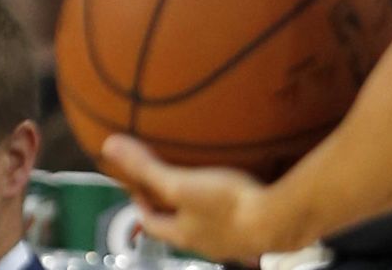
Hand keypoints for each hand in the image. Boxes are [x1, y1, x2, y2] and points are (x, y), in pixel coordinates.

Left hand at [100, 135, 297, 262]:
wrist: (282, 222)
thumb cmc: (228, 205)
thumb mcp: (180, 184)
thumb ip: (146, 167)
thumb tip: (109, 147)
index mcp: (183, 235)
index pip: (150, 222)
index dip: (140, 203)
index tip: (136, 185)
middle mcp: (205, 244)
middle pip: (178, 225)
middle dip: (169, 205)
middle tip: (165, 181)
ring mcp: (232, 242)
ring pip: (206, 224)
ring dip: (198, 207)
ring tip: (199, 183)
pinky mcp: (255, 234)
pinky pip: (232, 220)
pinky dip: (225, 207)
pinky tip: (236, 192)